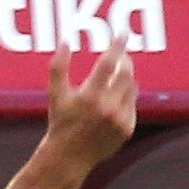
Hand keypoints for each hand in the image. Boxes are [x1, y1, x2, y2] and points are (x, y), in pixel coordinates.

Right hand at [43, 42, 137, 168]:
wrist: (70, 156)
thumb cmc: (60, 121)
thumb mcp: (55, 93)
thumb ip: (58, 66)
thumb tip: (65, 41)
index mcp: (90, 96)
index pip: (108, 63)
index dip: (116, 46)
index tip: (121, 33)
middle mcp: (108, 108)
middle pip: (126, 73)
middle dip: (124, 60)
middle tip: (120, 53)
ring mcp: (120, 120)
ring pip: (132, 88)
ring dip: (126, 77)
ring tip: (115, 74)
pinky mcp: (127, 129)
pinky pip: (133, 104)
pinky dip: (126, 96)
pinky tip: (114, 97)